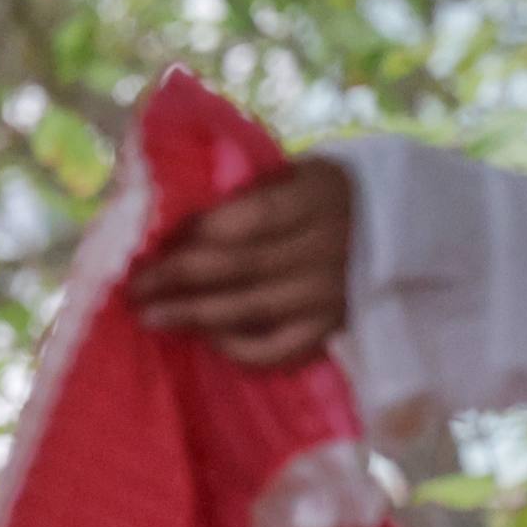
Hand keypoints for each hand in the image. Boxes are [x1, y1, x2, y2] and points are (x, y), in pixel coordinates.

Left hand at [132, 155, 355, 369]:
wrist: (392, 223)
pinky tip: (208, 339)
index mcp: (316, 196)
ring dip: (191, 315)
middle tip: (133, 288)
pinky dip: (238, 350)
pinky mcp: (330, 329)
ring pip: (249, 310)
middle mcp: (327, 245)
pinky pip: (277, 351)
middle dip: (176, 278)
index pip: (247, 219)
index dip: (195, 233)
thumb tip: (168, 221)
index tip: (151, 244)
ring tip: (149, 317)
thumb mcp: (292, 175)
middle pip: (238, 266)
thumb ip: (244, 195)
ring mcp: (330, 293)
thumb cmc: (318, 195)